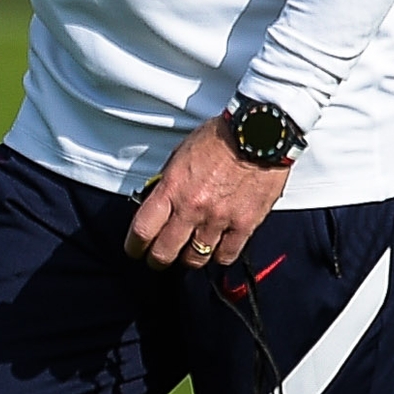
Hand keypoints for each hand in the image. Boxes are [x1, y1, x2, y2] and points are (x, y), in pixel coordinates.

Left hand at [125, 116, 293, 270]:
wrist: (259, 133)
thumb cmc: (221, 138)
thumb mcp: (180, 154)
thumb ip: (168, 183)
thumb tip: (156, 202)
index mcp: (172, 188)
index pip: (143, 230)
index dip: (134, 246)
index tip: (135, 249)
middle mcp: (192, 208)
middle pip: (164, 253)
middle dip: (157, 259)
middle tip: (158, 259)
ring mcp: (219, 219)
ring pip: (195, 259)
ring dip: (188, 259)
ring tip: (188, 253)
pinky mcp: (244, 225)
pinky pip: (226, 255)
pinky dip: (218, 256)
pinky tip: (216, 249)